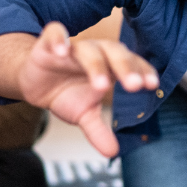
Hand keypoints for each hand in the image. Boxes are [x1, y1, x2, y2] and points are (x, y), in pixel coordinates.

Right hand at [18, 22, 158, 157]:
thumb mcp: (83, 114)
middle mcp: (95, 53)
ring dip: (97, 65)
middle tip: (135, 85)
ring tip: (102, 85)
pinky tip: (62, 51)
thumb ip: (99, 131)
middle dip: (126, 68)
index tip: (153, 85)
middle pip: (115, 53)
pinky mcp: (48, 43)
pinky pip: (55, 34)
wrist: (34, 83)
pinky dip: (58, 40)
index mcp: (109, 66)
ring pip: (88, 49)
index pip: (132, 64)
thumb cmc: (65, 93)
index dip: (143, 71)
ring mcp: (72, 47)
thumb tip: (112, 152)